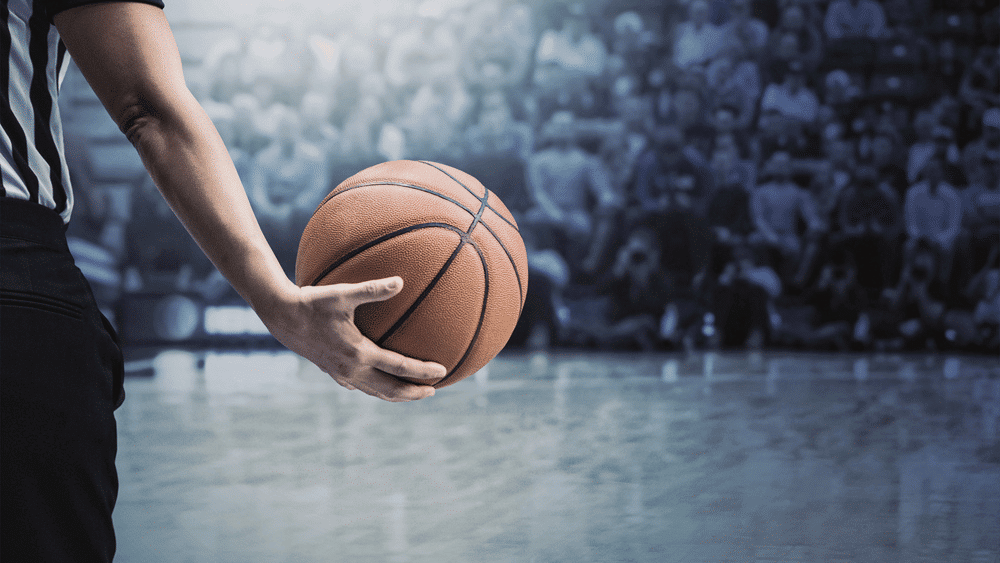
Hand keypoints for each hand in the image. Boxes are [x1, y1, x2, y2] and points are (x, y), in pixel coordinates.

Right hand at [257, 276, 444, 401]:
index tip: (442, 372)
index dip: (423, 371)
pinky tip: (379, 385)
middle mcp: (351, 369)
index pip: (399, 367)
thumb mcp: (343, 293)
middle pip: (389, 389)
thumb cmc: (312, 302)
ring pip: (374, 392)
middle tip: (433, 391)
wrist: (281, 317)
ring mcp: (341, 374)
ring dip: (395, 395)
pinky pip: (359, 387)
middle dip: (412, 393)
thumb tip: (401, 281)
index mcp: (359, 353)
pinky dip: (375, 389)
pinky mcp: (332, 372)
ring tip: (412, 393)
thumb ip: (373, 289)